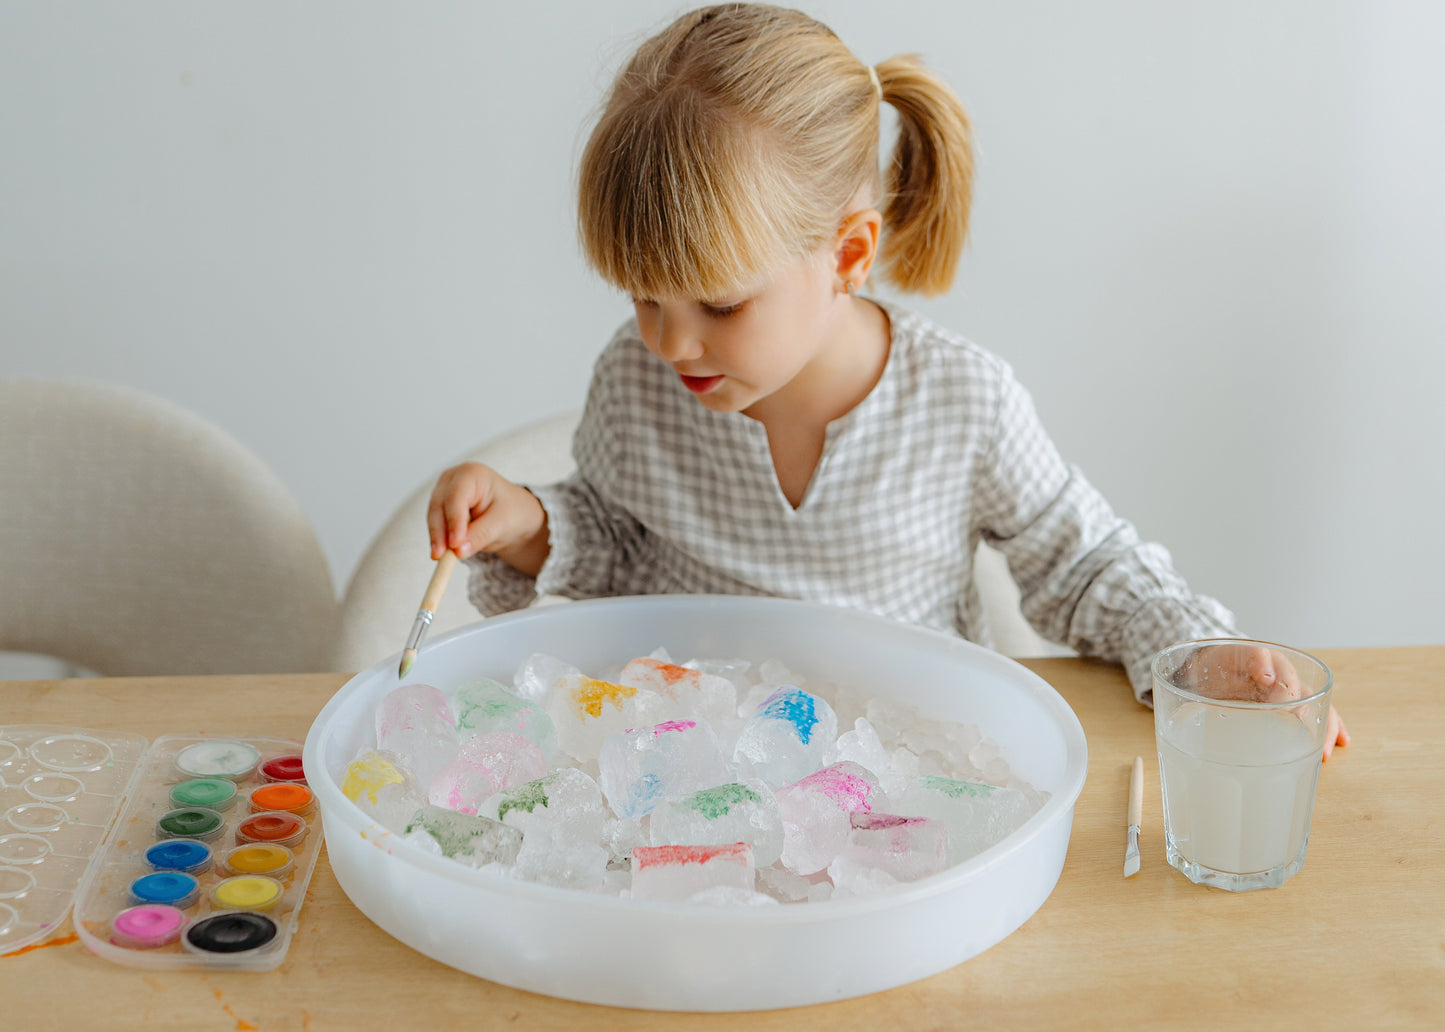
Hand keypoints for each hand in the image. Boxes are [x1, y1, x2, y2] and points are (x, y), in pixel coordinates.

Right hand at [426, 462, 549, 576]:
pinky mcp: (441, 506)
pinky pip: (436, 524)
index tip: (455, 544)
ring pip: (434, 516)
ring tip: (441, 558)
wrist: (513, 514)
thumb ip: (482, 534)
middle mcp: (453, 479)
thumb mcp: (503, 523)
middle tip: (441, 556)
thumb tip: (458, 550)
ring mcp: (444, 491)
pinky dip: (439, 539)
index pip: (457, 497)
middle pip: (440, 505)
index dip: (454, 521)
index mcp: (473, 474)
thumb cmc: (512, 512)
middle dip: (440, 532)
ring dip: (437, 537)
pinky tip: (442, 554)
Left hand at [1184, 643, 1349, 761]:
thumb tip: (1269, 676)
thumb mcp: (1226, 656)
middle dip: (1317, 720)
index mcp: (1273, 661)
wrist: (1210, 668)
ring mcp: (1290, 691)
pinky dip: (1329, 726)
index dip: (1288, 696)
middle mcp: (1287, 676)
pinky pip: (1315, 713)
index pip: (1287, 678)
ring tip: (1325, 753)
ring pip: (1318, 707)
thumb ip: (1250, 658)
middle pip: (1310, 696)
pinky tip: (1341, 741)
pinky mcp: (1289, 705)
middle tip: (1316, 744)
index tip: (1287, 714)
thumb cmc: (1218, 663)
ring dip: (1325, 728)